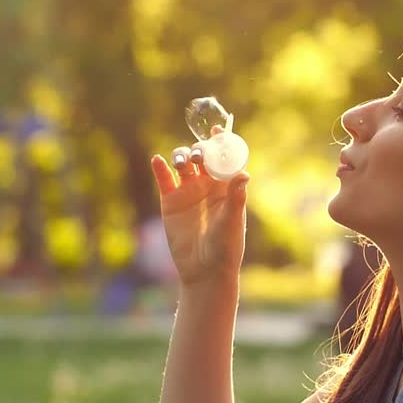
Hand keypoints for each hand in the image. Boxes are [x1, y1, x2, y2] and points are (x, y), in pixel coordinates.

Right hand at [150, 127, 250, 287]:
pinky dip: (159, 167)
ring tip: (183, 161)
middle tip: (199, 155)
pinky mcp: (170, 201)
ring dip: (181, 155)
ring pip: (182, 163)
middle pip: (201, 156)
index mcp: (226, 186)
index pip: (224, 158)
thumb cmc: (225, 247)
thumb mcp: (232, 221)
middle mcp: (207, 184)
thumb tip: (244, 174)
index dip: (221, 142)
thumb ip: (236, 197)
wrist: (204, 271)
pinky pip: (164, 178)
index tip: (219, 130)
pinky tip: (158, 161)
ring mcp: (188, 191)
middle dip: (200, 150)